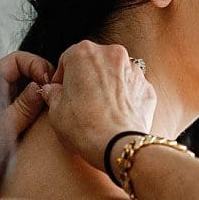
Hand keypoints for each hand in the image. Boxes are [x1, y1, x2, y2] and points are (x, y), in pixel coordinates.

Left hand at [0, 50, 53, 142]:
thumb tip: (40, 87)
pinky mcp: (4, 107)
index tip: (48, 81)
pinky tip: (43, 111)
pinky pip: (23, 96)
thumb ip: (23, 107)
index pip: (17, 59)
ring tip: (51, 101)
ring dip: (39, 89)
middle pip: (24, 68)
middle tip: (54, 92)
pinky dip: (34, 100)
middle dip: (41, 77)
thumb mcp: (4, 127)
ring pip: (25, 82)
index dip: (36, 65)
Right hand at [40, 41, 156, 167]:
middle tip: (79, 102)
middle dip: (86, 78)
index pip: (67, 59)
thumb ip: (52, 94)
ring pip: (114, 74)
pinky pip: (130, 88)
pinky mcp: (147, 86)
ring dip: (106, 86)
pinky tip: (115, 115)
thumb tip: (51, 91)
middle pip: (93, 63)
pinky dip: (123, 97)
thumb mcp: (55, 110)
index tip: (60, 92)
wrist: (118, 146)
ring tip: (99, 110)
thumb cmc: (83, 126)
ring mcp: (133, 69)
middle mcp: (111, 54)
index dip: (62, 78)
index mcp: (84, 52)